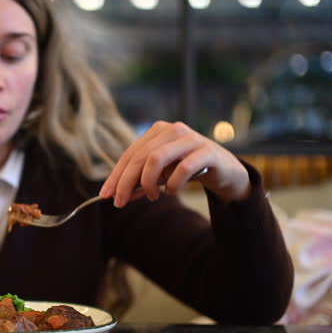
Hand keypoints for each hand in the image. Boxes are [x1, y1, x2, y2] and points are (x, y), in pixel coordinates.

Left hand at [99, 121, 249, 207]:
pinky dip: (172, 184)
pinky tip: (171, 192)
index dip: (116, 175)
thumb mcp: (160, 176)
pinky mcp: (207, 151)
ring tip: (151, 197)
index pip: (130, 154)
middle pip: (140, 157)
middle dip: (126, 182)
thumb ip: (140, 182)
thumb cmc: (187, 170)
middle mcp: (172, 129)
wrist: (225, 170)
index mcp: (157, 131)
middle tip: (120, 203)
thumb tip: (117, 195)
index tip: (106, 195)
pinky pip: (182, 168)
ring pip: (156, 158)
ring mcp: (191, 138)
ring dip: (148, 182)